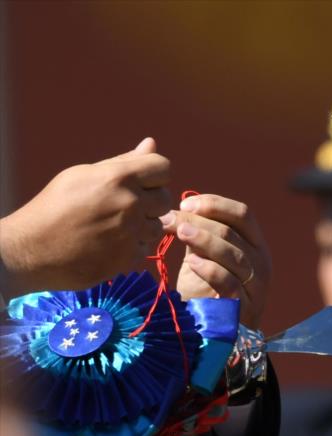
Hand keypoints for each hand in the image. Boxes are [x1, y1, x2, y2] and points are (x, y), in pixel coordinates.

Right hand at [0, 138, 170, 297]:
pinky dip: (132, 246)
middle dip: (150, 200)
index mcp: (119, 177)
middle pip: (165, 197)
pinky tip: (109, 243)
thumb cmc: (55, 206)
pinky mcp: (128, 258)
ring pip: (158, 225)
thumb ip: (124, 161)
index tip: (140, 181)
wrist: (30, 249)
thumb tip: (151, 144)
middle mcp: (130, 203)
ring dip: (143, 225)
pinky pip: (145, 247)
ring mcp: (131, 232)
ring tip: (114, 225)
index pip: (163, 167)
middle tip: (122, 205)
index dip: (153, 173)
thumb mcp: (84, 175)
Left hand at [161, 194, 271, 328]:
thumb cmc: (206, 290)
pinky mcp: (244, 306)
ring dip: (202, 239)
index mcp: (255, 244)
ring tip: (178, 233)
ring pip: (232, 253)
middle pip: (233, 230)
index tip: (185, 204)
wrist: (213, 331)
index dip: (214, 204)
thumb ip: (199, 234)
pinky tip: (191, 263)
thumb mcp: (204, 256)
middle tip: (172, 218)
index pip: (242, 214)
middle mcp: (261, 261)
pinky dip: (209, 269)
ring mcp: (256, 285)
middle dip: (199, 221)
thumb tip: (179, 209)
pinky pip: (229, 282)